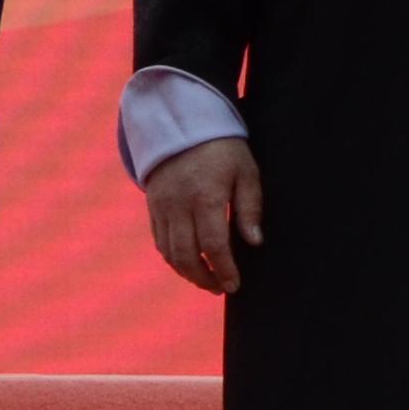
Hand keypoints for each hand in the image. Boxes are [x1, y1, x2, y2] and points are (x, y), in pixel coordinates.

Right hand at [148, 137, 262, 293]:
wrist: (181, 121)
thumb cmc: (222, 147)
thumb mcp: (245, 171)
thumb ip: (250, 208)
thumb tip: (255, 242)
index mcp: (206, 197)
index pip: (214, 246)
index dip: (224, 270)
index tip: (234, 285)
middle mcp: (180, 205)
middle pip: (187, 256)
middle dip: (204, 278)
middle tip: (221, 288)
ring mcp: (162, 206)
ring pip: (169, 252)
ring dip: (187, 272)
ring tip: (206, 280)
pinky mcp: (153, 205)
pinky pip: (159, 241)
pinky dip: (172, 258)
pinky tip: (187, 263)